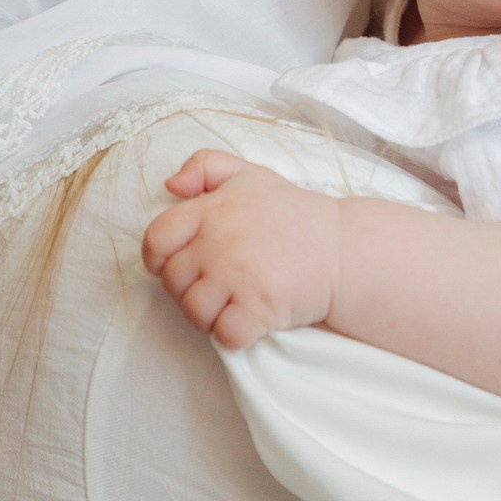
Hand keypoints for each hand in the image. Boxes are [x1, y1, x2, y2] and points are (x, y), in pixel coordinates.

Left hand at [142, 149, 342, 349]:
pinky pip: (224, 335)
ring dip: (208, 316)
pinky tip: (248, 321)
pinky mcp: (258, 308)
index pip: (157, 238)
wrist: (344, 248)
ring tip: (231, 303)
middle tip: (216, 285)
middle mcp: (219, 242)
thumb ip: (206, 166)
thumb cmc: (294, 213)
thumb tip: (171, 185)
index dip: (157, 257)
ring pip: (194, 312)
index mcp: (212, 209)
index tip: (172, 264)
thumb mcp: (250, 174)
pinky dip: (233, 335)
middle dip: (189, 289)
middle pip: (173, 282)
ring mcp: (238, 276)